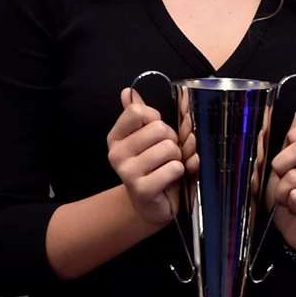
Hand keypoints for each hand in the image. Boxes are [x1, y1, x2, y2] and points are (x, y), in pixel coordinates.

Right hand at [107, 87, 183, 225]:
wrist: (150, 205)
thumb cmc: (152, 167)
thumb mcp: (146, 139)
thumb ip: (139, 115)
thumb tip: (128, 91)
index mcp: (116, 137)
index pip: (137, 111)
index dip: (156, 118)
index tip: (157, 130)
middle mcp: (117, 153)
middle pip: (158, 128)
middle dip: (171, 140)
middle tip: (167, 153)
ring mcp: (127, 172)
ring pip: (169, 148)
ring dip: (177, 157)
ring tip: (169, 166)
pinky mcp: (142, 189)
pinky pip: (173, 168)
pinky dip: (179, 172)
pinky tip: (171, 178)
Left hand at [267, 110, 295, 253]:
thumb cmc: (288, 195)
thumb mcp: (282, 165)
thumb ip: (289, 141)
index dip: (293, 136)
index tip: (287, 152)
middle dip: (280, 167)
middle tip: (282, 180)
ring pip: (294, 177)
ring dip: (282, 192)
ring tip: (290, 199)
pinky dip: (292, 203)